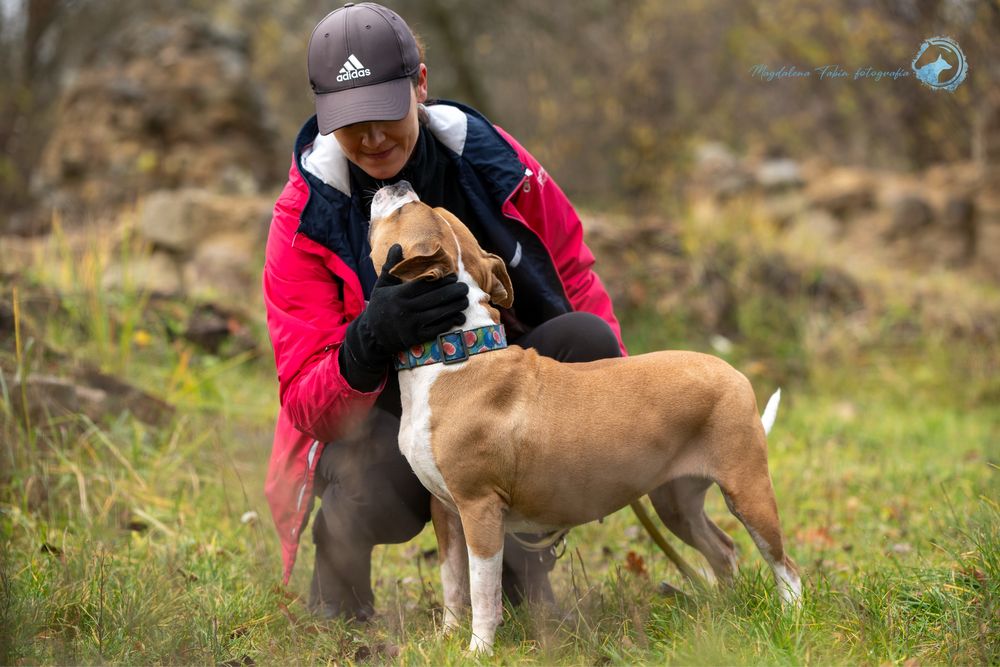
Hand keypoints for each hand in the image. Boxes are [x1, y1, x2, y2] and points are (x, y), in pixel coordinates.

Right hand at [339, 244, 468, 389]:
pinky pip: (437, 329)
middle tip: (464, 288)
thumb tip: (397, 246)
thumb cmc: (380, 306)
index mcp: (399, 294)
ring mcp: (412, 324)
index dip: (442, 280)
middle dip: (454, 292)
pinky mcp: (416, 337)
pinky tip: (459, 317)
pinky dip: (450, 322)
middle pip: (436, 297)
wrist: (372, 336)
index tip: (453, 277)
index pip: (426, 284)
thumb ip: (391, 266)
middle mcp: (406, 308)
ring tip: (465, 301)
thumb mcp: (382, 285)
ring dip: (455, 306)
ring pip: (440, 313)